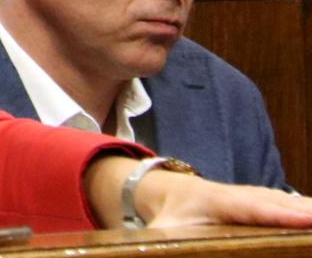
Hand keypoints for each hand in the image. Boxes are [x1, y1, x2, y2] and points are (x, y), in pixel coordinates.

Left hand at [85, 156, 311, 229]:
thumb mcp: (162, 234)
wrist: (169, 192)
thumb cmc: (170, 217)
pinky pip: (291, 207)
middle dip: (306, 212)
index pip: (255, 207)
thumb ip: (161, 246)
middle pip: (280, 203)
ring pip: (289, 202)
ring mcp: (257, 196)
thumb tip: (148, 255)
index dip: (282, 213)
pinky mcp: (266, 203)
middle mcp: (243, 195)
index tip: (308, 218)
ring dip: (309, 211)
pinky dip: (307, 212)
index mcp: (218, 201)